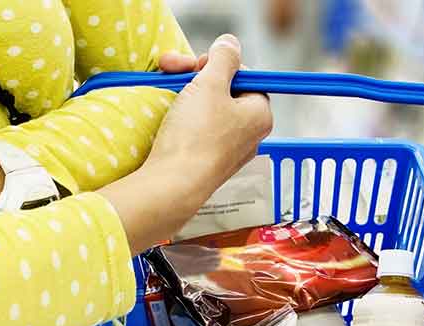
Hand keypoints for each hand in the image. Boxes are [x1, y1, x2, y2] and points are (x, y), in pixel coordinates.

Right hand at [145, 34, 272, 195]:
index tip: (200, 63)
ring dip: (186, 91)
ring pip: (209, 109)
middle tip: (172, 68)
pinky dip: (183, 116)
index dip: (222, 65)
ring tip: (163, 82)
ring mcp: (228, 150)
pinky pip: (199, 130)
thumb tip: (231, 43)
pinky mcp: (206, 161)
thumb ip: (223, 59)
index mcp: (260, 114)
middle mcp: (249, 134)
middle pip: (225, 91)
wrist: (174, 183)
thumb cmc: (197, 134)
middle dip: (196, 75)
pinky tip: (168, 112)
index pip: (246, 77)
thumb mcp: (210, 84)